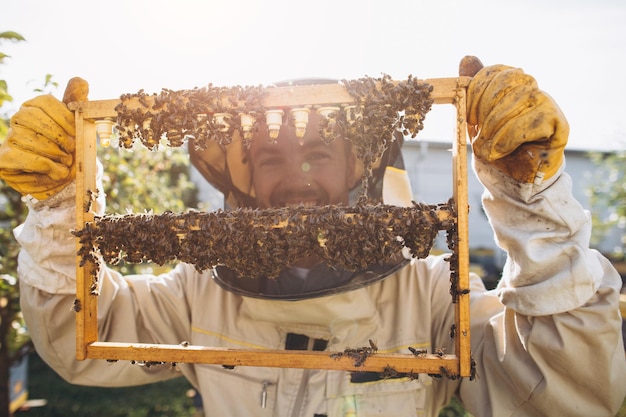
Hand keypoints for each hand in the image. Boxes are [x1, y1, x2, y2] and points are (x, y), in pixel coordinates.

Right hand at [0, 77, 88, 199]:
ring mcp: (9, 138)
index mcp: (35, 107)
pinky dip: (44, 165)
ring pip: (27, 137)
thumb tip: (81, 80)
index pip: (44, 101)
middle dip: (57, 134)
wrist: (57, 177)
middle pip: (32, 116)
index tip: (76, 132)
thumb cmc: (66, 147)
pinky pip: (21, 156)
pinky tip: (56, 171)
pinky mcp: (4, 159)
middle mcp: (18, 119)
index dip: (63, 117)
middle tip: (71, 148)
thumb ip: (76, 103)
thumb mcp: (74, 125)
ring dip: (53, 152)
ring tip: (66, 161)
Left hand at [460, 56, 568, 183]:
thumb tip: (466, 58)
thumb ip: (473, 90)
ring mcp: (547, 102)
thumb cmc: (496, 144)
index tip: (470, 116)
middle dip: (486, 110)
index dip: (477, 91)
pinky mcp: (558, 123)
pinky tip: (500, 150)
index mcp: (511, 83)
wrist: (513, 176)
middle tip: (478, 134)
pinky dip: (508, 138)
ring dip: (495, 129)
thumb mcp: (477, 118)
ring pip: (519, 100)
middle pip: (507, 82)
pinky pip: (530, 121)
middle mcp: (531, 87)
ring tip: (487, 148)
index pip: (495, 71)